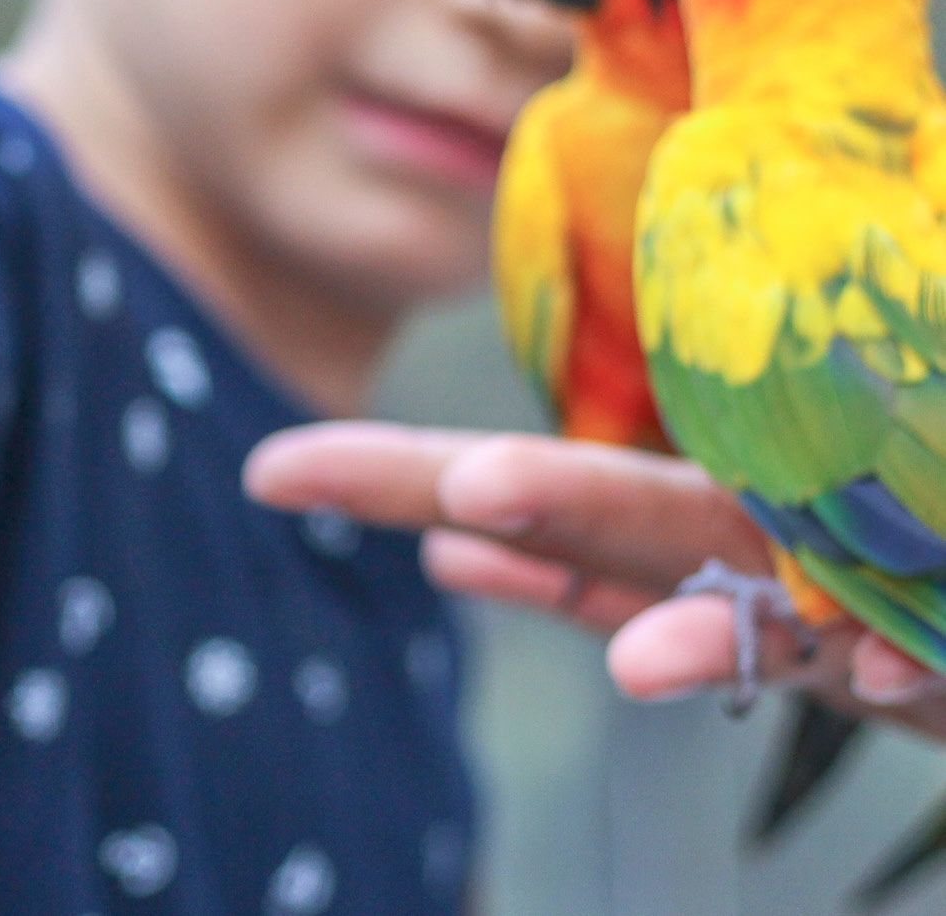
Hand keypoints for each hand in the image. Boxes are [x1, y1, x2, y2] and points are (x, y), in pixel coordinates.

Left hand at [244, 422, 945, 735]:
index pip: (523, 497)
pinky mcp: (939, 650)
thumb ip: (594, 572)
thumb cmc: (853, 597)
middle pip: (634, 513)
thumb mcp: (716, 596)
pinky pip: (925, 658)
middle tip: (468, 493)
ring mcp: (861, 592)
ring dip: (712, 624)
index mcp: (683, 525)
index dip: (404, 478)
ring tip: (640, 663)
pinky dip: (902, 661)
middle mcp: (758, 541)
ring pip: (777, 600)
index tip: (269, 472)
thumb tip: (447, 542)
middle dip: (558, 501)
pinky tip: (875, 676)